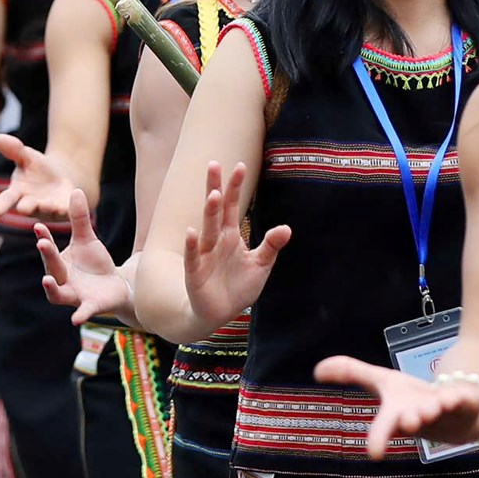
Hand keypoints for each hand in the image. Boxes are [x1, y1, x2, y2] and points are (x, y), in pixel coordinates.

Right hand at [0, 133, 78, 222]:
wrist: (62, 176)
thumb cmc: (37, 168)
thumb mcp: (26, 156)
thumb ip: (13, 149)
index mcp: (17, 193)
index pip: (6, 199)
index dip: (0, 206)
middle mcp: (31, 205)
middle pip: (26, 208)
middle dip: (25, 208)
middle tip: (22, 209)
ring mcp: (49, 209)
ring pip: (47, 210)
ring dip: (48, 208)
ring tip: (48, 204)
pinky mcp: (65, 209)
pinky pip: (67, 209)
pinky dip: (70, 206)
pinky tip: (74, 195)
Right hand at [34, 189, 133, 325]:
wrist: (115, 286)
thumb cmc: (95, 263)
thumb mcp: (87, 239)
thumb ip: (80, 219)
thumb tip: (76, 189)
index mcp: (60, 263)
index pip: (49, 251)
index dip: (44, 239)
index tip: (38, 226)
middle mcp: (63, 281)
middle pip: (52, 269)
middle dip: (47, 256)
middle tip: (43, 243)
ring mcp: (75, 295)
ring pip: (58, 295)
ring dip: (52, 288)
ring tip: (47, 279)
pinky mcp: (91, 306)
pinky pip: (83, 311)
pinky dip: (80, 314)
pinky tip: (76, 318)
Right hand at [184, 161, 290, 333]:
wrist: (220, 313)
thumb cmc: (238, 286)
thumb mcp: (260, 264)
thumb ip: (271, 245)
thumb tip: (286, 228)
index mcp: (230, 235)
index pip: (232, 206)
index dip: (235, 187)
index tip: (240, 165)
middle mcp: (216, 240)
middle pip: (216, 210)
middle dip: (216, 188)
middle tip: (214, 164)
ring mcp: (204, 255)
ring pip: (207, 229)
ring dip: (210, 212)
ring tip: (213, 194)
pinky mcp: (195, 273)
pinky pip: (193, 257)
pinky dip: (192, 245)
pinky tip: (192, 232)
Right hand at [314, 356, 478, 457]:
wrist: (458, 412)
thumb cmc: (416, 400)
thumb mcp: (384, 382)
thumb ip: (352, 374)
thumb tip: (316, 370)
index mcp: (398, 414)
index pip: (385, 426)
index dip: (378, 438)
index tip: (373, 454)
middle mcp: (420, 416)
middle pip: (413, 418)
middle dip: (410, 419)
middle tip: (408, 421)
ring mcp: (444, 411)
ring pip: (438, 410)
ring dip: (433, 409)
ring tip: (428, 409)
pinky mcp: (466, 403)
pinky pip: (465, 401)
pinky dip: (461, 399)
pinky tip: (455, 397)